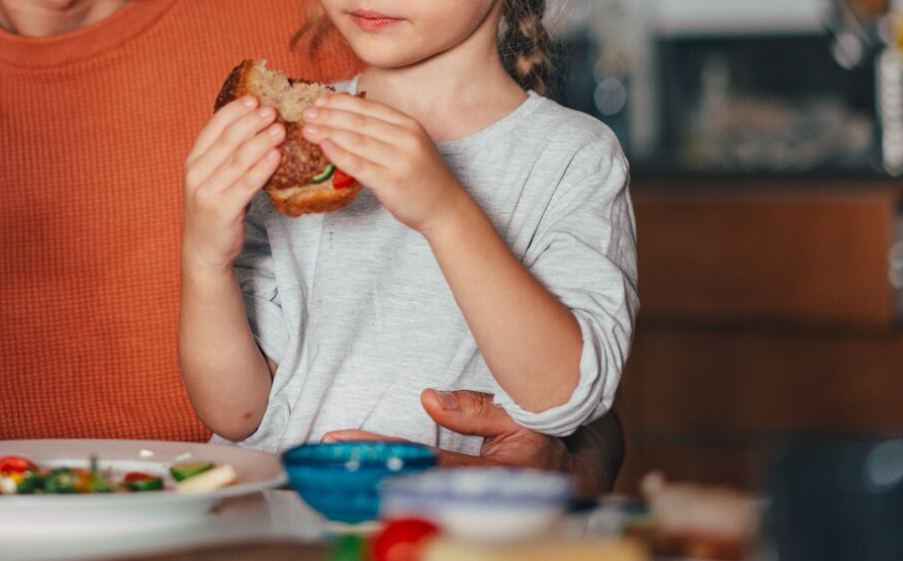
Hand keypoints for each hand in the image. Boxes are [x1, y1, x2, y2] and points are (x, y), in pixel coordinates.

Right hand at [181, 97, 282, 273]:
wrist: (203, 249)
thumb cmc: (215, 208)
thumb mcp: (213, 178)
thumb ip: (228, 156)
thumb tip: (258, 126)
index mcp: (193, 161)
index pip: (213, 127)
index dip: (234, 111)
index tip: (254, 100)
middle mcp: (196, 174)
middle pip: (227, 140)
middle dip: (252, 122)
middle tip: (273, 111)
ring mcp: (207, 192)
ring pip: (238, 159)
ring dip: (261, 141)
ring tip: (280, 129)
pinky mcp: (222, 210)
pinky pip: (246, 184)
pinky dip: (262, 168)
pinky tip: (276, 156)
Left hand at [300, 95, 468, 234]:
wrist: (445, 207)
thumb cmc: (421, 175)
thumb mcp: (409, 143)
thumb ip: (383, 130)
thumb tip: (344, 115)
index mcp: (409, 125)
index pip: (369, 107)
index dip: (341, 102)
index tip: (319, 100)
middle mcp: (406, 139)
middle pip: (359, 122)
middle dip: (329, 115)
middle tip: (306, 113)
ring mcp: (399, 160)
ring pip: (356, 141)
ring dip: (328, 132)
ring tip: (307, 129)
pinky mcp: (391, 182)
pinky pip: (359, 165)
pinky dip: (339, 154)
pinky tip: (324, 147)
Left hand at [323, 389, 615, 493]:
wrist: (578, 475)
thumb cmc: (550, 439)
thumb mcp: (523, 415)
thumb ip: (477, 409)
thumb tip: (428, 399)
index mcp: (495, 475)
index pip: (425, 461)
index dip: (383, 447)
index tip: (342, 436)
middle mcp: (478, 496)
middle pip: (411, 482)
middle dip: (369, 465)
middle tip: (325, 450)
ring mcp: (471, 504)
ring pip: (415, 490)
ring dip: (377, 473)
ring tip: (338, 458)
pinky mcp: (464, 500)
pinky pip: (424, 491)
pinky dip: (396, 481)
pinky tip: (369, 470)